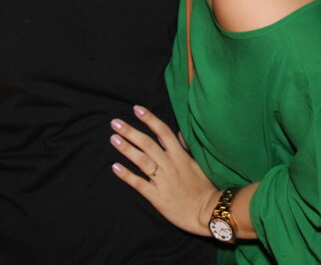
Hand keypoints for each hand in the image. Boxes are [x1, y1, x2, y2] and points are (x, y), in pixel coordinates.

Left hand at [110, 106, 217, 235]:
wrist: (207, 212)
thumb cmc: (204, 187)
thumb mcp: (197, 164)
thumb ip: (186, 148)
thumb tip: (179, 132)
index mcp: (180, 156)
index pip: (163, 132)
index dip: (149, 119)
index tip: (136, 109)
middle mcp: (170, 165)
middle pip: (148, 144)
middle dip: (131, 131)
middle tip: (115, 122)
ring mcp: (163, 180)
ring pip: (142, 161)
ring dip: (127, 149)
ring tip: (113, 139)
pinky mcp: (157, 196)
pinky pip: (139, 183)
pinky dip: (127, 175)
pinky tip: (115, 167)